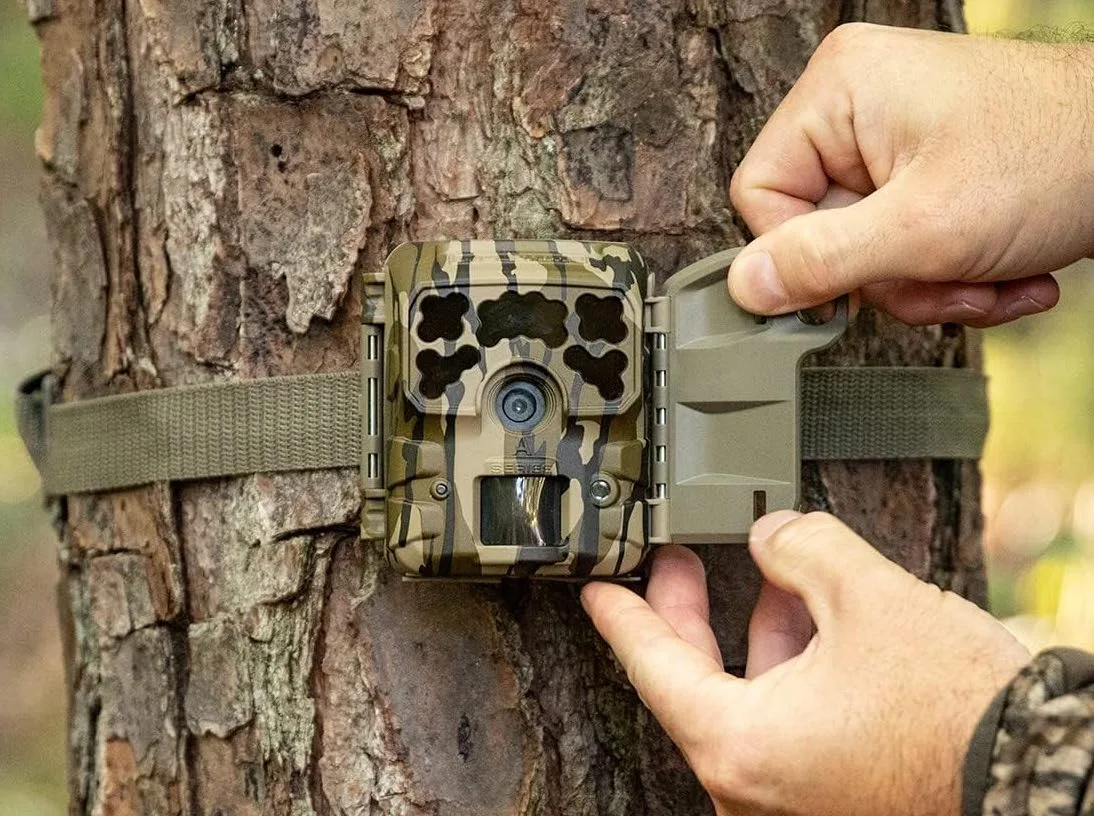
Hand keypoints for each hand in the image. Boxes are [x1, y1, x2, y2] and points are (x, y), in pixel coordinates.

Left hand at [581, 511, 1029, 815]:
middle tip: (676, 564)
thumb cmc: (962, 720)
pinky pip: (790, 724)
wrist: (1047, 782)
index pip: (652, 666)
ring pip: (749, 701)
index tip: (596, 592)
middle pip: (695, 682)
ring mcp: (794, 801)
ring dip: (756, 634)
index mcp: (740, 747)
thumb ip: (802, 548)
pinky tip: (815, 620)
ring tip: (766, 574)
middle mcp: (756, 788)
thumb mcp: (869, 598)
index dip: (622, 615)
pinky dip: (793, 670)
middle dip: (689, 612)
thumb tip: (774, 534)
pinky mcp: (833, 798)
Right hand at [728, 24, 1093, 325]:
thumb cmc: (1059, 158)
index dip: (805, 255)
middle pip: (819, 229)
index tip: (855, 287)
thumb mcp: (924, 228)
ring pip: (866, 248)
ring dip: (927, 284)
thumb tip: (744, 287)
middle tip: (944, 279)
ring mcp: (894, 134)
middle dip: (889, 277)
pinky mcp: (927, 165)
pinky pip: (904, 241)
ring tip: (985, 277)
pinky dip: (950, 272)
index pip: (761, 194)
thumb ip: (823, 261)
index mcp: (839, 90)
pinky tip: (1001, 271)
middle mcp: (858, 103)